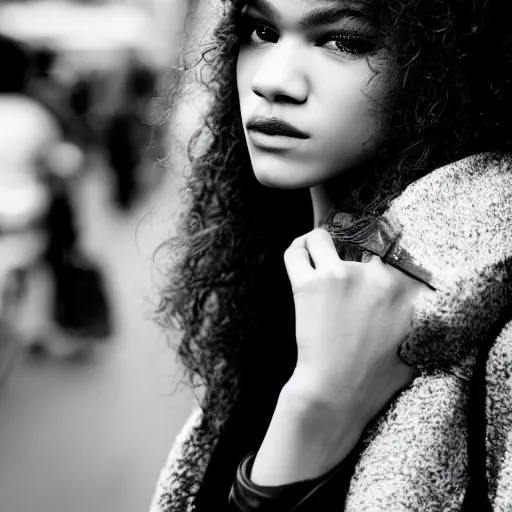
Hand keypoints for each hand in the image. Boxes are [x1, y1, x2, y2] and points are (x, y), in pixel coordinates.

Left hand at [283, 228, 429, 424]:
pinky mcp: (312, 283)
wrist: (338, 393)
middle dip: (352, 261)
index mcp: (410, 290)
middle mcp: (380, 276)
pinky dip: (299, 247)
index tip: (366, 274)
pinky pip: (298, 249)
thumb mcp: (418, 348)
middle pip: (361, 245)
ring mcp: (344, 276)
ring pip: (323, 238)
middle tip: (343, 284)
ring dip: (320, 247)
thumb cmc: (374, 377)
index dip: (378, 263)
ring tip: (318, 260)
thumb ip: (422, 319)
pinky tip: (302, 252)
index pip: (394, 254)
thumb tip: (421, 302)